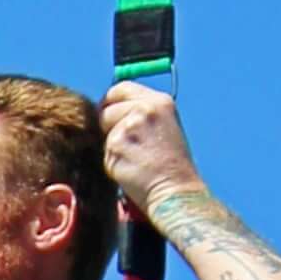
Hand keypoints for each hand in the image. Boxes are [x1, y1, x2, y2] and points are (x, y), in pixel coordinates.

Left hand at [101, 86, 201, 217]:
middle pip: (106, 109)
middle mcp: (144, 109)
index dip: (110, 101)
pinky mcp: (116, 146)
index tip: (107, 113)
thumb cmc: (172, 166)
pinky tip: (132, 169)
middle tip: (125, 145)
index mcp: (160, 101)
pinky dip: (113, 163)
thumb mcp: (164, 127)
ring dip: (113, 146)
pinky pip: (104, 152)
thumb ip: (140, 114)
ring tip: (136, 159)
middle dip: (108, 126)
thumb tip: (109, 109)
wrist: (176, 191)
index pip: (120, 88)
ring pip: (104, 132)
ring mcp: (128, 126)